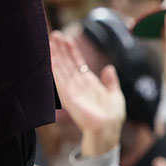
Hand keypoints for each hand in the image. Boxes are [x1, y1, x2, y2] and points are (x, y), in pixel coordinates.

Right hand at [49, 31, 125, 156]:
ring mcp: (71, 90)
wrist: (108, 131)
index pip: (77, 63)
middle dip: (61, 49)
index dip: (72, 51)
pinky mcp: (67, 96)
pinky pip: (59, 79)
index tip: (66, 39)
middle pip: (67, 63)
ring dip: (56, 54)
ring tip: (51, 40)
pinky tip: (50, 57)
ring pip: (62, 68)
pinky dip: (54, 68)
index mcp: (88, 83)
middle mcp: (78, 85)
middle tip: (55, 34)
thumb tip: (109, 68)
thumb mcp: (115, 95)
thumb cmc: (112, 117)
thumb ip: (111, 82)